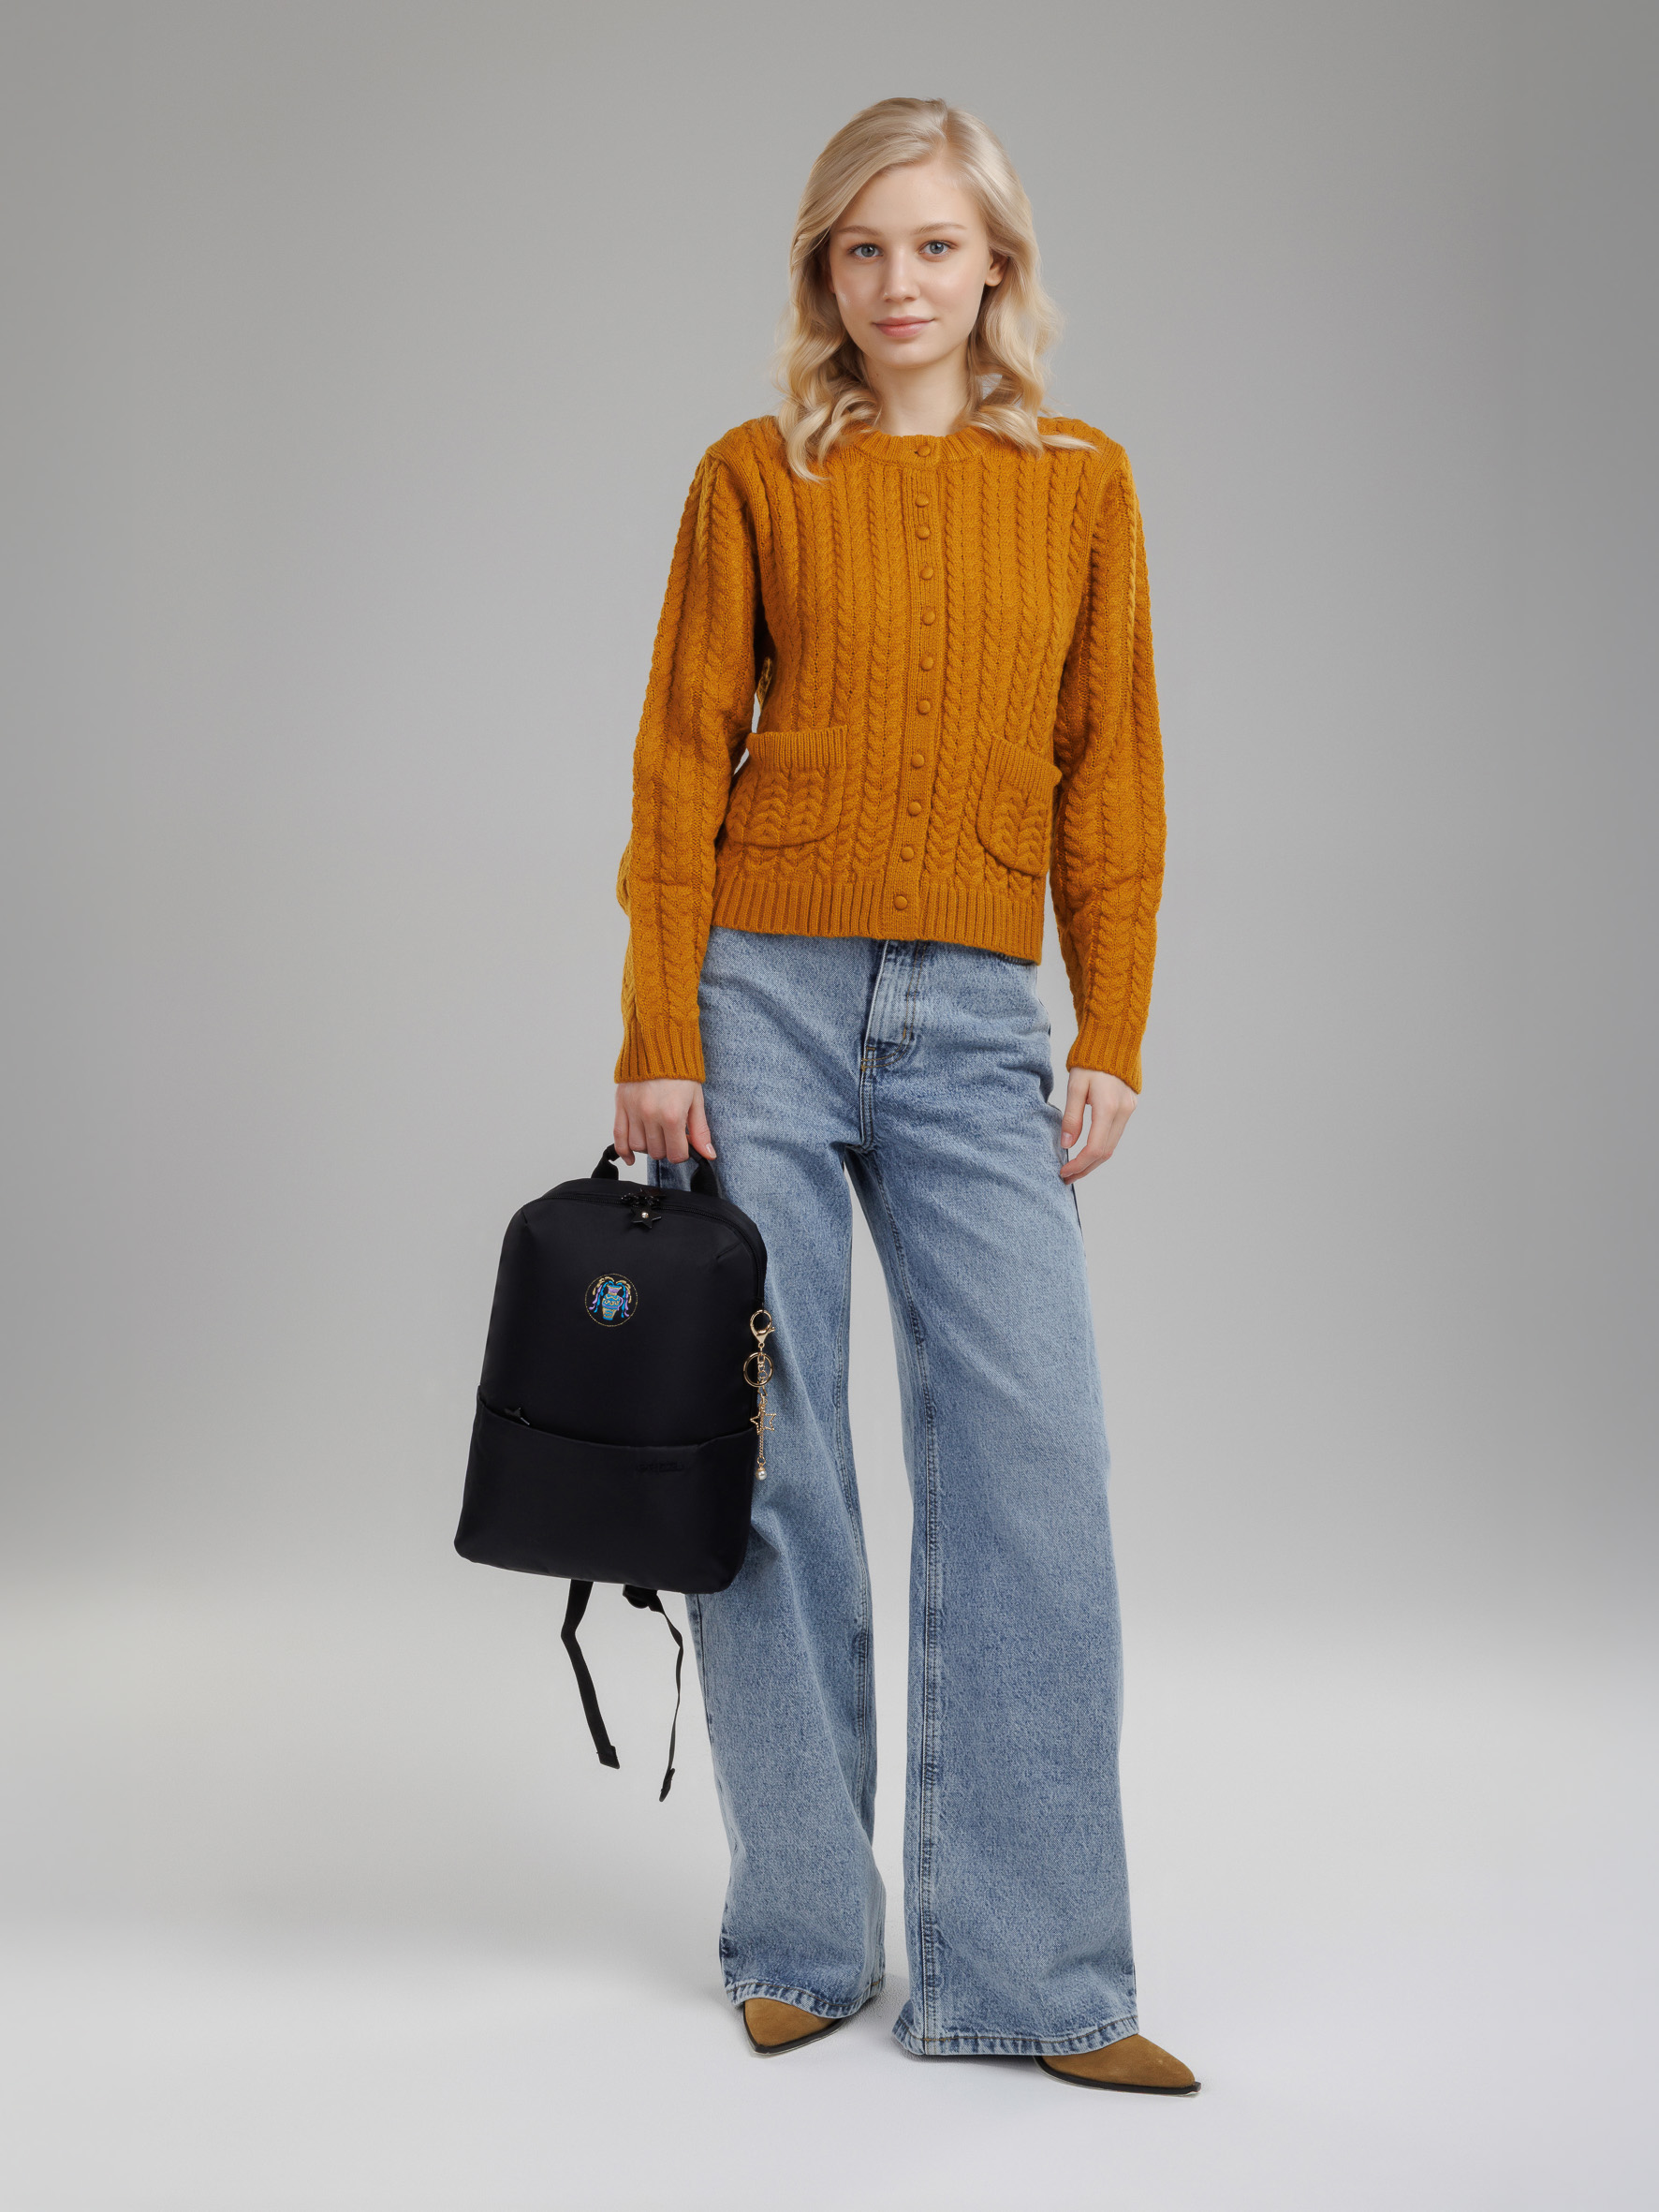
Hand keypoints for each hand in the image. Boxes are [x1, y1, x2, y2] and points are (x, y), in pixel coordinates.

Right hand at [614, 1078, 715, 1167]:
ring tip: (655, 1136)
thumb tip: (708, 1154)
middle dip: (666, 1149)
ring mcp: (634, 1111)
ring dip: (648, 1147)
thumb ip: (700, 1130)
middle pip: (657, 1152)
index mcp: (672, 1115)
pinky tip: (631, 1157)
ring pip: (638, 1146)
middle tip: (670, 1137)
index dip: (682, 1153)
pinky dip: (623, 1151)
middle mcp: (651, 1115)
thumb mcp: (696, 1100)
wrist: (658, 1046)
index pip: (676, 1154)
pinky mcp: (621, 1105)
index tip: (683, 1145)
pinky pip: (618, 1136)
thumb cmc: (679, 1072)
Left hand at [1059, 1067, 1136, 1182]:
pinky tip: (1086, 1152)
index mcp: (1108, 1107)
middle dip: (1085, 1168)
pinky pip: (1115, 1135)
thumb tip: (1066, 1144)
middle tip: (1066, 1177)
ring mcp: (1129, 1110)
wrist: (1113, 1040)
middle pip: (1105, 1152)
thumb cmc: (1089, 1061)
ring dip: (1093, 1161)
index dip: (1079, 1164)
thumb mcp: (1075, 1086)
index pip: (1094, 1148)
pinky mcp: (1129, 1108)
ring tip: (1074, 1169)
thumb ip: (1071, 1117)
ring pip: (1112, 1146)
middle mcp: (1123, 1112)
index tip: (1063, 1171)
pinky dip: (1100, 1148)